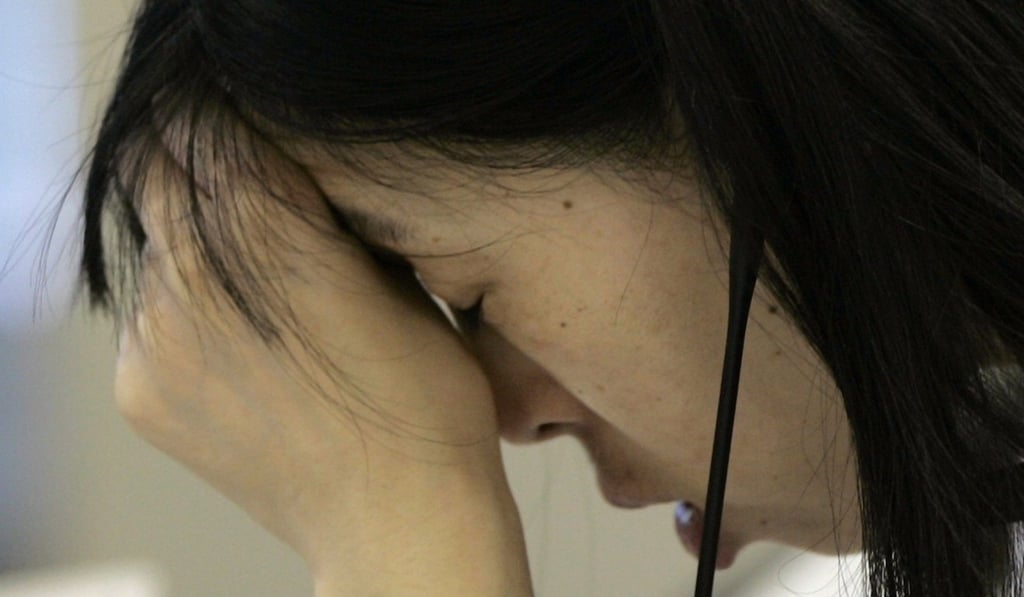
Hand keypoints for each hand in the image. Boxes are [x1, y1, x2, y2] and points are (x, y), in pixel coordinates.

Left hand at [114, 128, 530, 594]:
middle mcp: (193, 277)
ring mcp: (156, 339)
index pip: (212, 130)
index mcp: (273, 229)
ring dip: (196, 250)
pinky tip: (244, 347)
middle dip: (212, 185)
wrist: (397, 518)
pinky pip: (146, 318)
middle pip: (167, 180)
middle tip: (272, 221)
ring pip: (157, 250)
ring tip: (268, 295)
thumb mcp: (397, 273)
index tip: (273, 152)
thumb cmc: (424, 394)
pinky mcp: (139, 390)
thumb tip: (275, 163)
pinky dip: (182, 312)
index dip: (239, 131)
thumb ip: (322, 209)